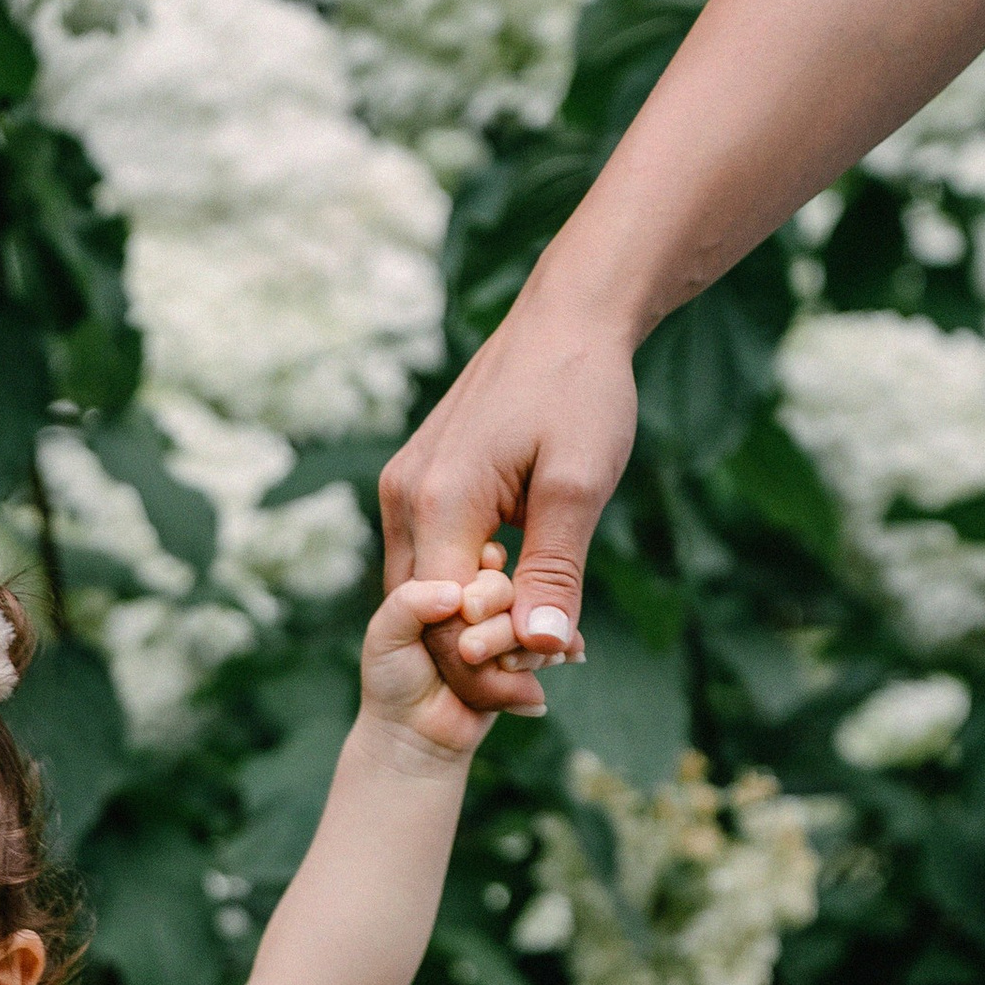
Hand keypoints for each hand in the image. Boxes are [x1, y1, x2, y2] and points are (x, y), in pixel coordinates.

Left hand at [361, 551, 572, 755]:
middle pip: (504, 584)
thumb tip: (455, 593)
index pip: (474, 554)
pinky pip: (553, 640)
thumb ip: (409, 603)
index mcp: (445, 581)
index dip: (479, 571)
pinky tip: (571, 652)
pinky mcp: (526, 651)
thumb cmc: (392, 680)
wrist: (416, 736)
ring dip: (518, 641)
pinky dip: (560, 647)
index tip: (467, 602)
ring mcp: (504, 624)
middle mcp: (477, 598)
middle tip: (472, 648)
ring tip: (503, 668)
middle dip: (495, 609)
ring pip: (529, 613)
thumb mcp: (386, 636)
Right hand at [379, 286, 638, 711]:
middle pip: (426, 614)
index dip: (494, 660)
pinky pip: (432, 557)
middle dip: (484, 650)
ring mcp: (403, 488)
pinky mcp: (415, 481)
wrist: (567, 316)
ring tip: (549, 627)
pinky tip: (522, 587)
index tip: (558, 667)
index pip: (446, 622)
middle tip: (560, 659)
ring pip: (426, 590)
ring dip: (478, 621)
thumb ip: (556, 571)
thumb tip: (540, 648)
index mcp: (438, 501)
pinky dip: (471, 586)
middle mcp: (403, 498)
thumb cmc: (580, 389)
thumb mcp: (581, 484)